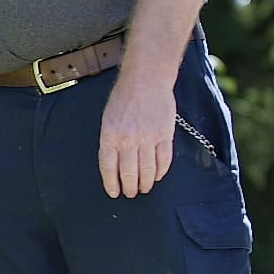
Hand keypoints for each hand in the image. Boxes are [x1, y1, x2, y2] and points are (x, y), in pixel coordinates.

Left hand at [98, 75, 174, 198]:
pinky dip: (160, 171)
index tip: (114, 193)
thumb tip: (114, 166)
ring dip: (145, 183)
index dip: (111, 183)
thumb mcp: (108, 119)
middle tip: (131, 193)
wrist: (146, 80)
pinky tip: (157, 176)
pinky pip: (164, 160)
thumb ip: (111, 141)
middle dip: (129, 187)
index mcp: (110, 135)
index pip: (109, 167)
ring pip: (147, 170)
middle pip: (129, 173)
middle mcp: (128, 139)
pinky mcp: (165, 135)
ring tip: (144, 188)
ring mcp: (148, 138)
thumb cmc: (124, 98)